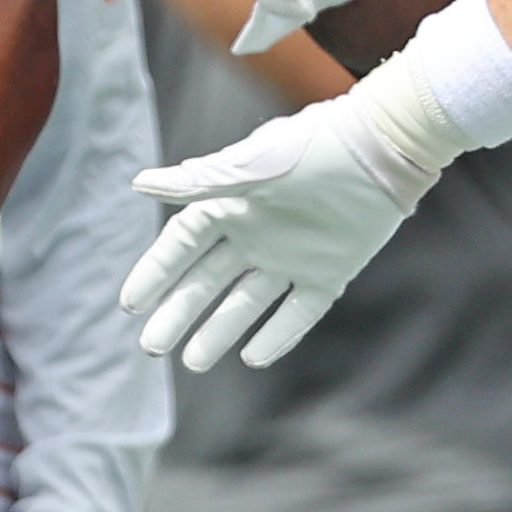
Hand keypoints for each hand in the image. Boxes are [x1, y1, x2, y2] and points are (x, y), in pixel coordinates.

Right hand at [121, 90, 436, 369]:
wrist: (380, 150)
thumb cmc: (311, 148)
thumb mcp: (251, 166)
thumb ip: (199, 183)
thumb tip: (139, 184)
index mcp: (229, 207)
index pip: (181, 247)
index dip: (155, 274)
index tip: (131, 304)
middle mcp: (254, 236)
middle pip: (206, 283)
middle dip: (178, 314)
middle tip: (152, 347)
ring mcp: (291, 258)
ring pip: (246, 303)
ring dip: (219, 331)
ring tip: (194, 363)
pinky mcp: (329, 273)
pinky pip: (299, 312)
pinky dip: (278, 335)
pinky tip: (254, 359)